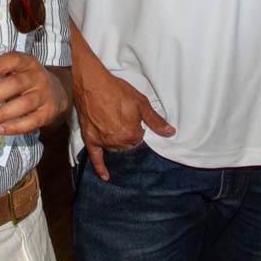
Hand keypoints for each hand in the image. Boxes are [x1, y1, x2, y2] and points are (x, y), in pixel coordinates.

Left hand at [0, 52, 67, 134]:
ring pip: (24, 104)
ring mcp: (44, 95)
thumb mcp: (7, 71)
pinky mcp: (47, 113)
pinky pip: (32, 122)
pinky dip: (15, 127)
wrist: (56, 91)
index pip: (13, 59)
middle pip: (16, 84)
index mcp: (25, 62)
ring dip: (2, 113)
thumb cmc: (23, 79)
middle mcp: (36, 77)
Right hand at [73, 63, 173, 181]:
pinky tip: (106, 176)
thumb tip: (170, 132)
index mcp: (131, 134)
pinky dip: (101, 168)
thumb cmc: (117, 90)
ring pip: (115, 148)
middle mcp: (117, 142)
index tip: (132, 117)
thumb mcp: (140, 103)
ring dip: (117, 142)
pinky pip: (95, 158)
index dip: (137, 127)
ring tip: (113, 125)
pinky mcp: (90, 139)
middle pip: (127, 145)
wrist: (92, 83)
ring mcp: (102, 142)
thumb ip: (155, 120)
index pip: (139, 138)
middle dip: (127, 134)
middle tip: (122, 118)